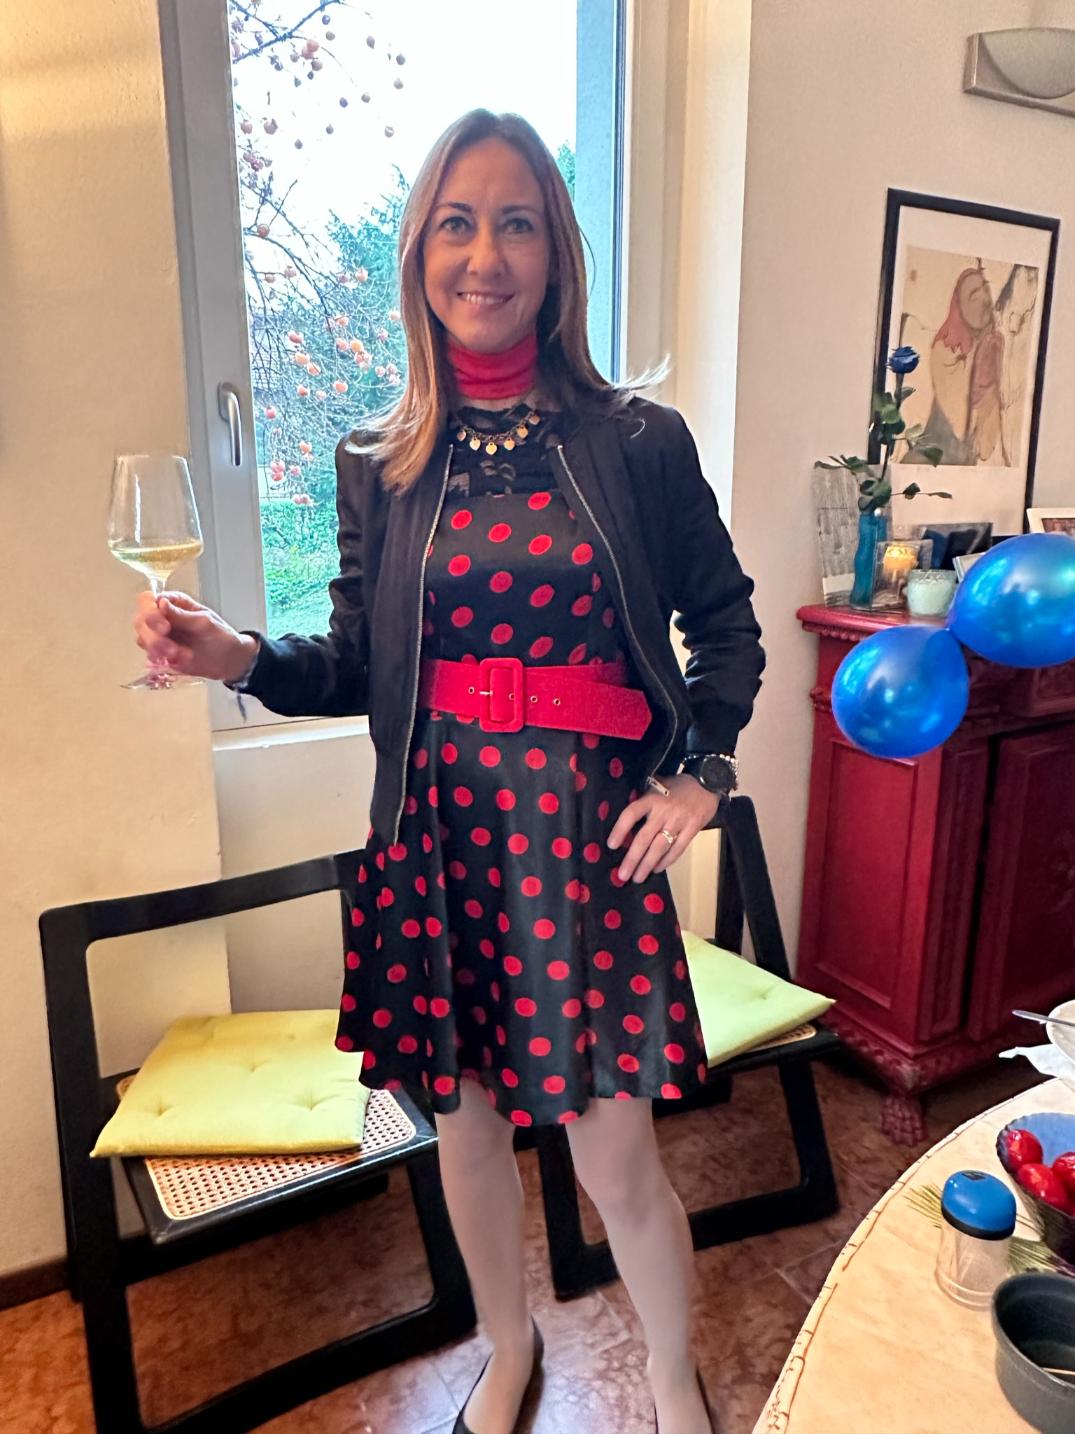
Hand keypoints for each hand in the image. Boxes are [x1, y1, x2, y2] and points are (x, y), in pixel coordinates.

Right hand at [133, 590, 257, 682]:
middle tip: (173, 650)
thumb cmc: (220, 636)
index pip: (148, 600)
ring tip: (182, 655)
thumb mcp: (204, 623)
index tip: (165, 628)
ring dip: (159, 650)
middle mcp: (162, 616)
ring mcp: (159, 634)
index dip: (150, 613)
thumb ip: (182, 615)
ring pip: (143, 639)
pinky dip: (162, 659)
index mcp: (174, 602)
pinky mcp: (160, 652)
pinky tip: (180, 660)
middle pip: (141, 621)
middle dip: (154, 638)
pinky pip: (150, 654)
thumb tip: (161, 602)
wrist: (228, 660)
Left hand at [607, 774, 721, 882]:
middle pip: (644, 838)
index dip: (620, 830)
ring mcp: (679, 821)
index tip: (611, 845)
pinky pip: (678, 849)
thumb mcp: (657, 786)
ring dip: (647, 864)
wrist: (707, 782)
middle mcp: (664, 811)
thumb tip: (627, 824)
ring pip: (660, 847)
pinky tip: (657, 868)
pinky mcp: (692, 828)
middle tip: (623, 874)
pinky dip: (667, 861)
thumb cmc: (678, 786)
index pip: (631, 814)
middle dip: (632, 858)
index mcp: (652, 798)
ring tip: (638, 877)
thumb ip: (644, 802)